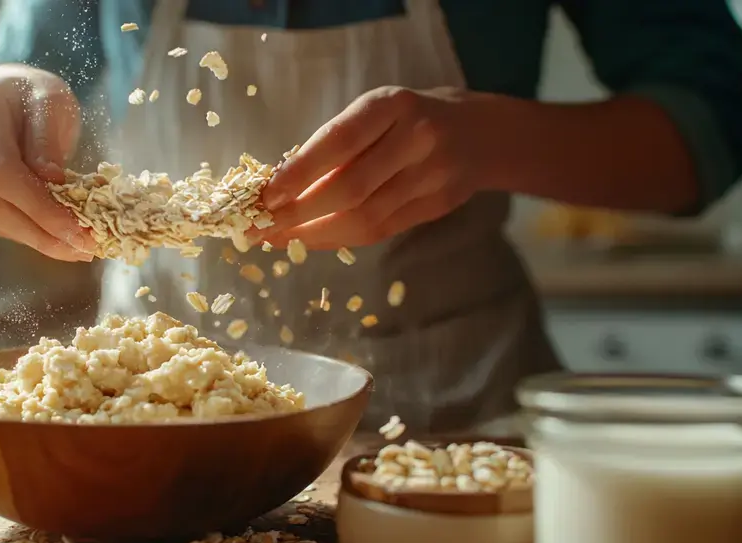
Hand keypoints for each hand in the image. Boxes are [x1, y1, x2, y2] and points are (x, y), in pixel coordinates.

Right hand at [0, 64, 95, 261]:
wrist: (0, 90)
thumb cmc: (32, 93)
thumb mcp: (52, 99)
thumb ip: (49, 138)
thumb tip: (53, 182)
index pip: (1, 172)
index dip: (38, 207)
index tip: (77, 229)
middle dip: (41, 233)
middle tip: (85, 248)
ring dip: (36, 239)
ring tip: (77, 247)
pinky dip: (24, 232)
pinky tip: (54, 236)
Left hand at [258, 86, 479, 248]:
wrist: (481, 133)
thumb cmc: (409, 118)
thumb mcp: (375, 111)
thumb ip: (337, 144)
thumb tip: (280, 187)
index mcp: (393, 105)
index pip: (339, 142)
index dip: (299, 172)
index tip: (265, 196)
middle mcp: (416, 138)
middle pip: (350, 189)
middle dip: (299, 214)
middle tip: (260, 228)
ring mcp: (432, 176)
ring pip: (364, 218)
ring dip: (314, 234)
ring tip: (277, 239)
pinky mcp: (437, 206)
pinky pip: (380, 231)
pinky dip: (339, 238)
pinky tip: (311, 239)